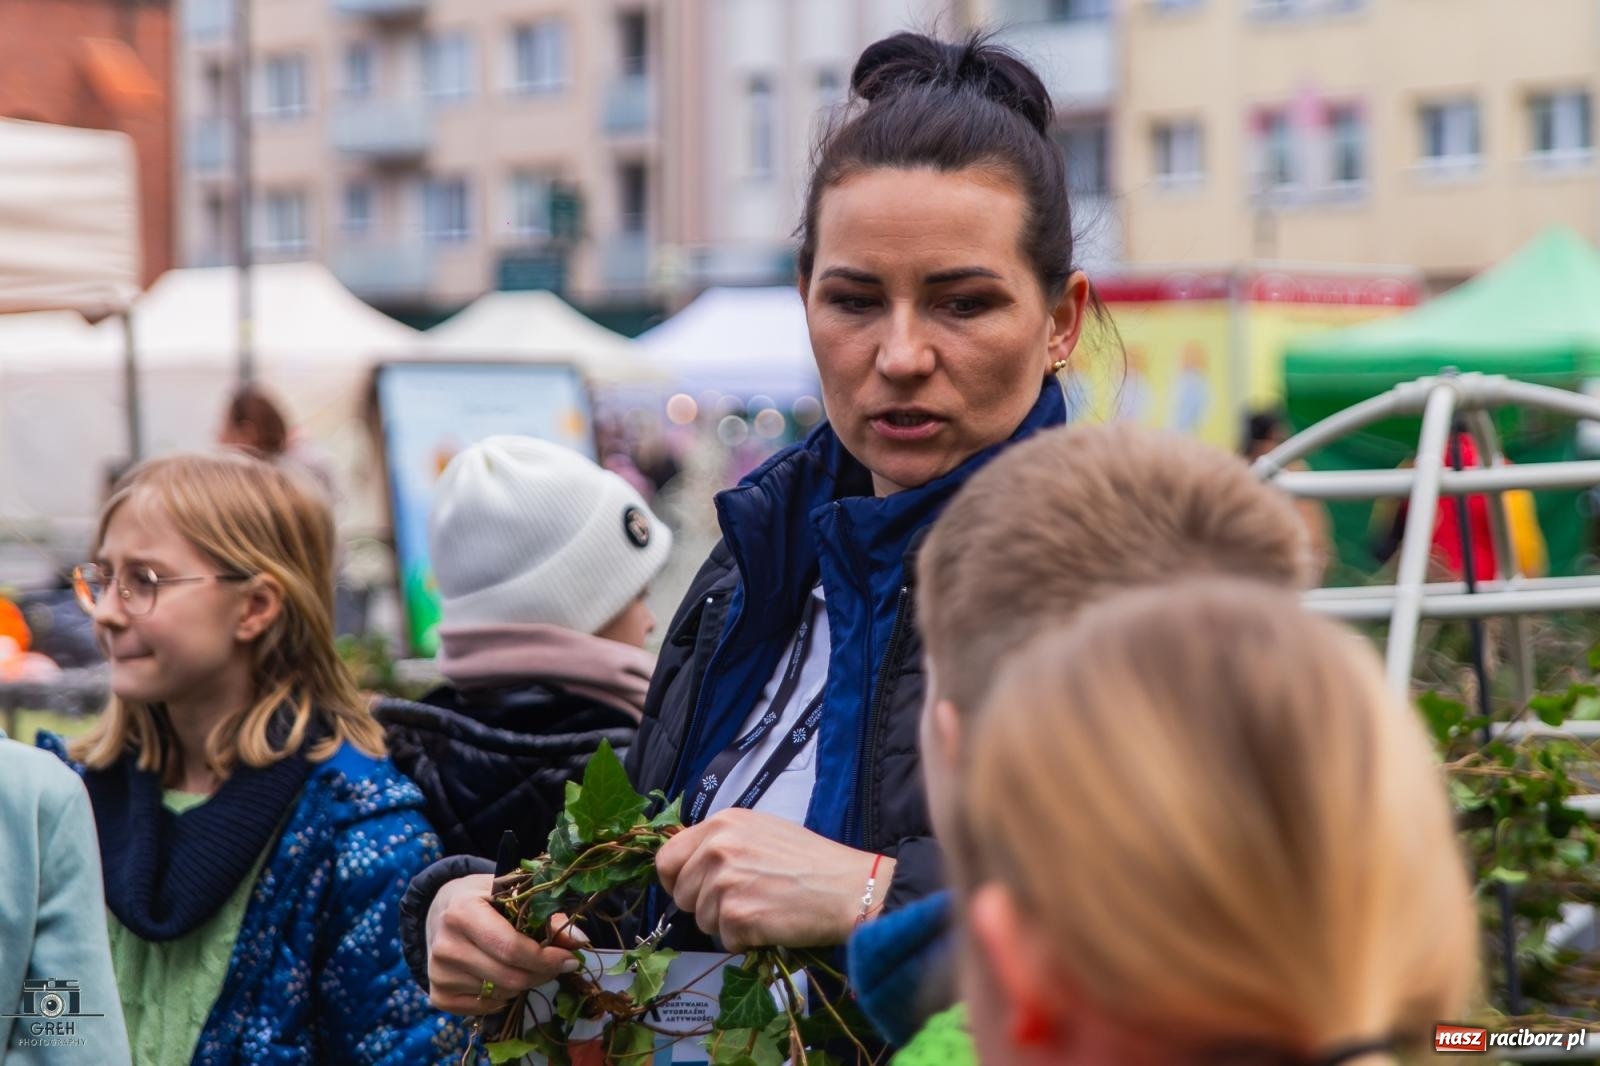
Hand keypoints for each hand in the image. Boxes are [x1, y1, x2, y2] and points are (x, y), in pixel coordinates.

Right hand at [425, 873, 587, 1014]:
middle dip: (542, 974)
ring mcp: (438, 973)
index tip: (570, 959)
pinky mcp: (437, 994)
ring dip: (523, 983)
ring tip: (523, 964)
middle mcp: (446, 945)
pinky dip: (502, 998)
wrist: (441, 910)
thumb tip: (580, 941)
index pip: (511, 948)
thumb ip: (547, 915)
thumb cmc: (484, 898)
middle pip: (509, 977)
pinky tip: (501, 976)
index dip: (546, 958)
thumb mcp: (512, 894)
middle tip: (557, 965)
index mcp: (463, 912)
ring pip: (501, 994)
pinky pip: (484, 1008)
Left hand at [655, 809, 894, 951]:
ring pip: (701, 920)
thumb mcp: (761, 831)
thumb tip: (690, 865)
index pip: (666, 858)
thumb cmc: (811, 860)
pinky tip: (771, 923)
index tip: (691, 889)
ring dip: (727, 924)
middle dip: (704, 905)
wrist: (848, 887)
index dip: (675, 880)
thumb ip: (722, 842)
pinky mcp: (737, 916)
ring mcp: (725, 883)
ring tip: (764, 908)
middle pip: (680, 894)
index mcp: (722, 823)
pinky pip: (725, 940)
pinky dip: (745, 940)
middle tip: (742, 901)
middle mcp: (718, 848)